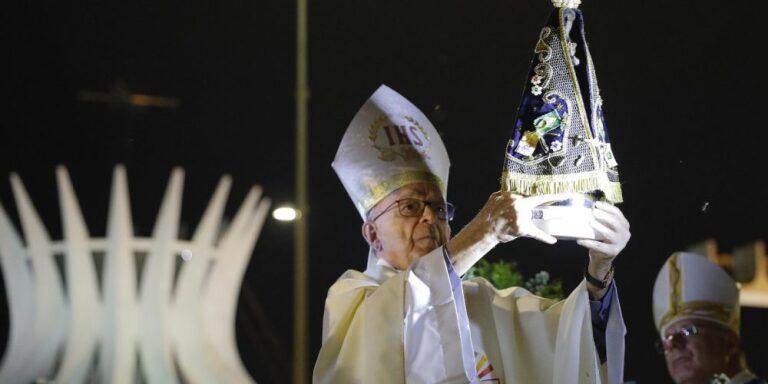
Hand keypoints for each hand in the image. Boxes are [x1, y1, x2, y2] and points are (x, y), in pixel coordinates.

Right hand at [448, 191, 572, 274]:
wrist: (484, 230)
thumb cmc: (490, 214)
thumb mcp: (496, 198)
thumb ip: (509, 193)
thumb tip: (519, 189)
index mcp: (513, 195)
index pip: (532, 188)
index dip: (545, 186)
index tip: (559, 182)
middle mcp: (518, 204)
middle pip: (540, 198)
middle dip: (555, 196)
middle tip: (569, 194)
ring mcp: (521, 216)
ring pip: (539, 216)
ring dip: (550, 216)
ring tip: (560, 214)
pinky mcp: (522, 228)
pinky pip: (535, 232)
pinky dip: (544, 237)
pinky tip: (552, 240)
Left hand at [578, 202, 629, 295]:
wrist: (602, 258)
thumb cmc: (602, 239)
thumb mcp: (605, 228)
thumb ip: (602, 219)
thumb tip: (590, 205)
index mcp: (624, 226)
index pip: (617, 214)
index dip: (607, 207)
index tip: (596, 204)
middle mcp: (625, 234)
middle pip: (615, 222)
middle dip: (603, 215)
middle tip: (593, 212)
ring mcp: (620, 244)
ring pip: (608, 234)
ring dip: (598, 226)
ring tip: (589, 222)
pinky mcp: (612, 252)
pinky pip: (599, 246)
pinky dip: (588, 243)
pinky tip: (579, 240)